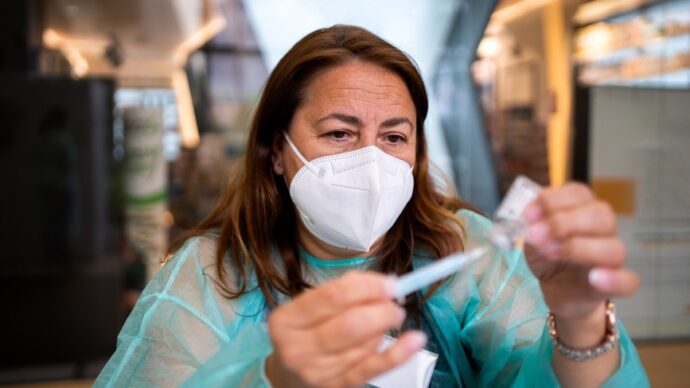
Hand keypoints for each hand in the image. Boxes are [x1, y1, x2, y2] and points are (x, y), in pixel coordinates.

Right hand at [265, 271, 426, 386]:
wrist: (289, 374)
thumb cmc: (306, 330)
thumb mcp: (311, 305)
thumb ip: (344, 290)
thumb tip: (385, 284)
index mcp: (286, 319)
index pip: (333, 296)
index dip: (368, 287)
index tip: (391, 284)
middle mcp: (297, 348)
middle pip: (351, 324)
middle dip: (382, 310)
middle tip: (396, 305)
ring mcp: (316, 372)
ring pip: (364, 345)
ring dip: (383, 329)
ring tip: (383, 323)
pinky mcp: (335, 387)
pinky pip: (372, 370)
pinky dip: (398, 354)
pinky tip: (415, 340)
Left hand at [522, 183, 638, 345]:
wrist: (552, 290)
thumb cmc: (546, 257)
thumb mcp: (533, 237)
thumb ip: (534, 226)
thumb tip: (534, 221)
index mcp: (581, 211)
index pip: (579, 193)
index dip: (553, 200)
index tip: (528, 216)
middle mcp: (601, 231)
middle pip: (602, 215)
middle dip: (565, 222)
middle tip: (538, 235)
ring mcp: (609, 258)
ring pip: (614, 247)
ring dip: (578, 248)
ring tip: (550, 253)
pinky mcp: (613, 285)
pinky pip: (629, 281)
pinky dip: (614, 279)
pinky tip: (594, 277)